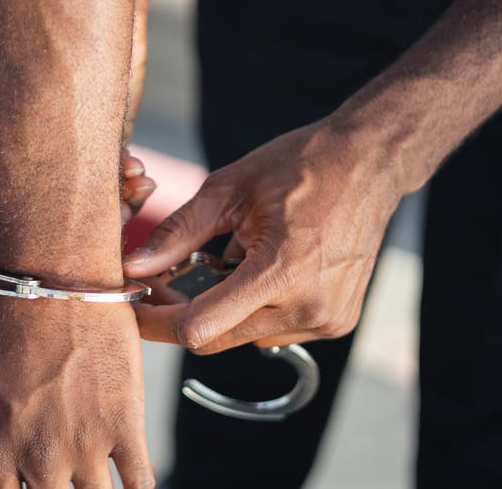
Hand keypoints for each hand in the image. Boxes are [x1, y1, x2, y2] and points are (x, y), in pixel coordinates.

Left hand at [0, 294, 153, 487]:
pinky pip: (141, 482)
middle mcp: (39, 457)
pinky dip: (139, 487)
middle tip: (66, 479)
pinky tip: (133, 477)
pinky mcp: (125, 424)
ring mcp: (85, 444)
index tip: (34, 487)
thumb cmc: (2, 323)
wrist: (51, 280)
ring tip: (99, 480)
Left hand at [122, 118, 402, 352]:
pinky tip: (267, 268)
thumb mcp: (229, 190)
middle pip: (217, 337)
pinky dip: (257, 308)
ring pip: (245, 337)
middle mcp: (307, 307)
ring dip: (224, 309)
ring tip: (231, 260)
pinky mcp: (337, 322)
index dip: (156, 323)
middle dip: (182, 314)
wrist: (369, 164)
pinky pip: (276, 331)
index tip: (132, 306)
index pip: (199, 327)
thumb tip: (133, 267)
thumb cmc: (300, 166)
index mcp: (280, 272)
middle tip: (163, 282)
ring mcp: (327, 320)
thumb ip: (178, 233)